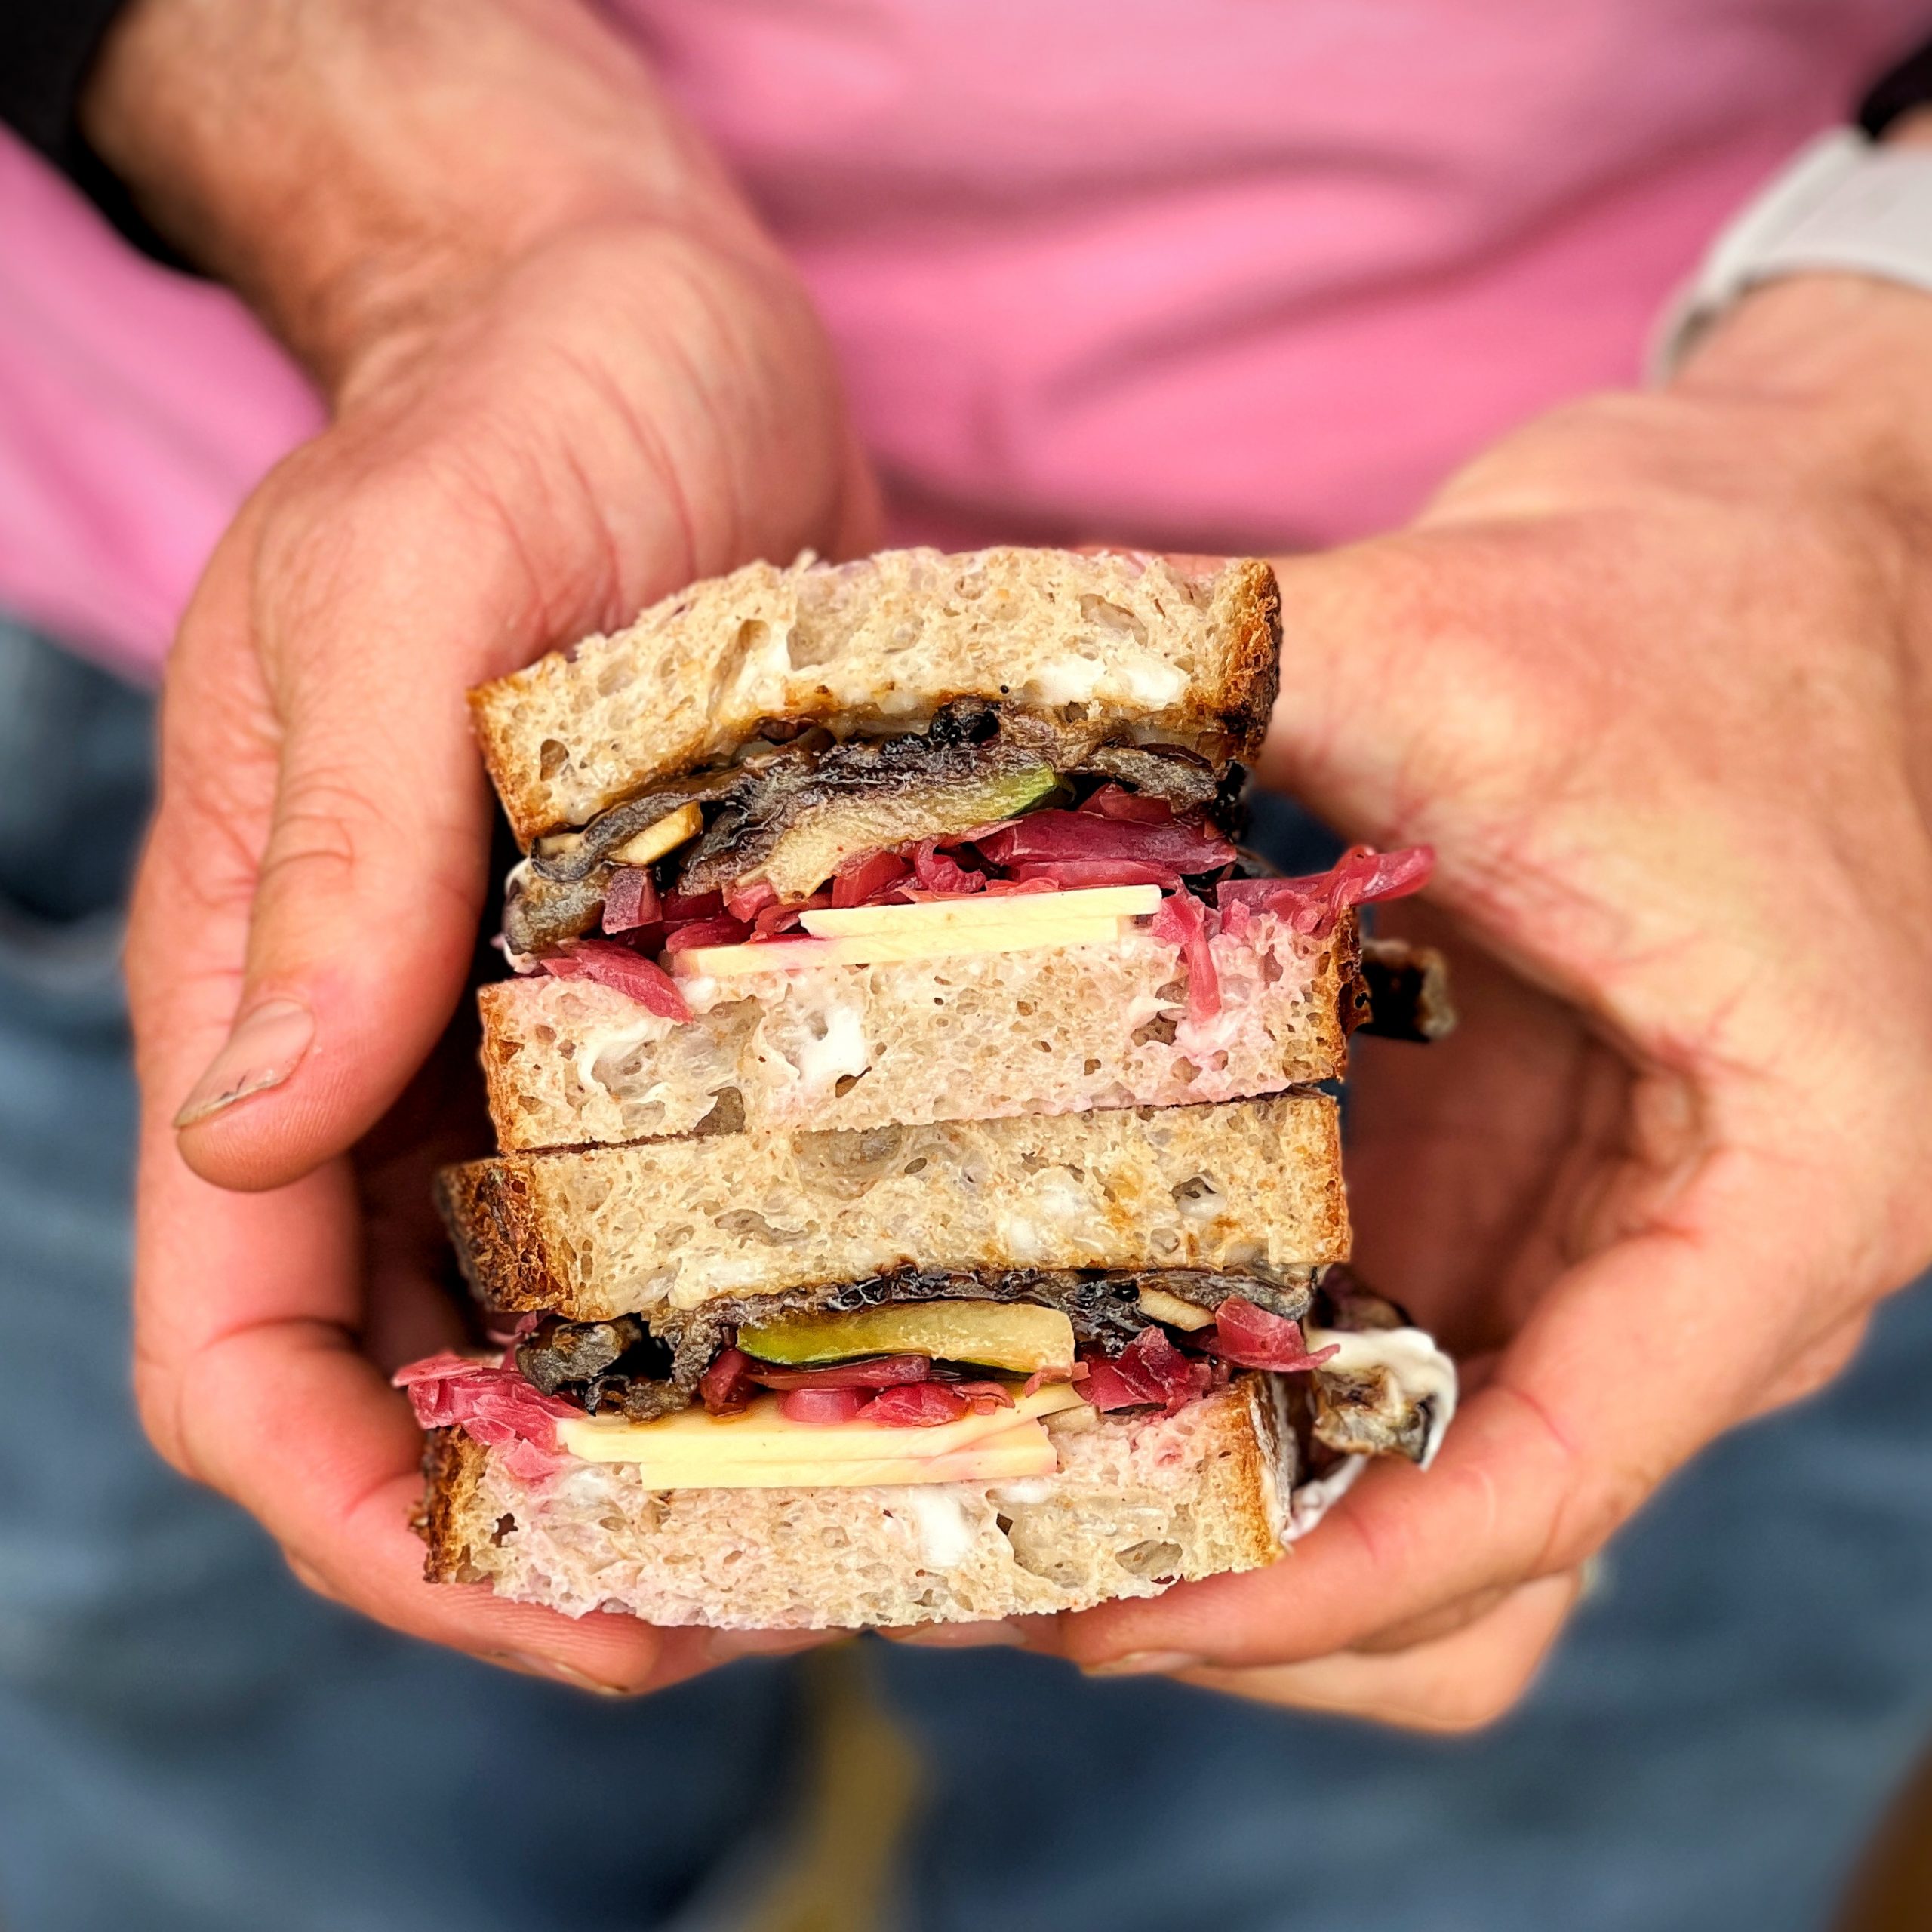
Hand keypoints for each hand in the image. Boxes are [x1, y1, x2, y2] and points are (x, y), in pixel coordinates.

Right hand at [108, 0, 873, 1686]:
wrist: (639, 330)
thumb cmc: (504, 423)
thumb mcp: (395, 594)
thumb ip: (331, 854)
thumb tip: (258, 1132)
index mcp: (275, 1005)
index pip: (248, 1350)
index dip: (362, 1517)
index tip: (541, 1601)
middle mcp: (410, 1061)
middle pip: (436, 1390)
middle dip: (567, 1537)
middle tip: (772, 1596)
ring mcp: (558, 1039)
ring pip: (591, 1328)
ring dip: (702, 1450)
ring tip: (878, 1513)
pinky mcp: (702, 984)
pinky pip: (727, 1193)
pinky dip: (797, 1297)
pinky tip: (926, 1335)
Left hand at [1041, 271, 1931, 1724]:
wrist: (1770, 549)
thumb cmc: (1688, 603)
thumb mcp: (1459, 646)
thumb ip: (1221, 678)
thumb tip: (935, 696)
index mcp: (1779, 1186)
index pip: (1553, 1477)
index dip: (1318, 1582)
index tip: (1107, 1613)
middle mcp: (1702, 1255)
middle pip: (1480, 1532)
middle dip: (1250, 1579)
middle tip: (1010, 1568)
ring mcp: (1601, 1225)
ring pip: (1425, 1465)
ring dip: (1229, 1497)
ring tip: (1009, 1480)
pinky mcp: (1517, 1172)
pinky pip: (1385, 1343)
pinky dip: (1242, 1373)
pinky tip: (1077, 1341)